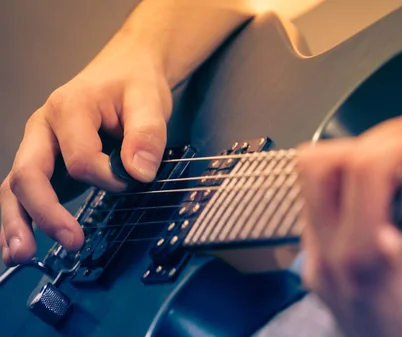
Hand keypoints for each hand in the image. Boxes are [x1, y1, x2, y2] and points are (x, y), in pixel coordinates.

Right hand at [0, 39, 172, 265]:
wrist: (126, 70)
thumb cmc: (134, 83)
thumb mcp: (150, 101)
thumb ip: (147, 135)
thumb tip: (139, 173)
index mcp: (68, 108)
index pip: (79, 159)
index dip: (107, 178)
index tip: (135, 181)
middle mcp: (44, 128)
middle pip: (29, 174)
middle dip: (45, 212)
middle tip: (71, 241)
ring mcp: (41, 146)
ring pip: (17, 187)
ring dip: (17, 222)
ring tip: (20, 255)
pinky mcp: (48, 162)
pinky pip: (26, 191)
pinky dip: (22, 217)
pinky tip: (21, 243)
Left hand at [297, 109, 401, 336]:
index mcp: (366, 259)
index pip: (364, 172)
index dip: (400, 143)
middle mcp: (328, 254)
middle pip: (321, 162)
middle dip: (373, 136)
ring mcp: (314, 257)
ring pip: (310, 177)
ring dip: (354, 153)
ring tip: (396, 154)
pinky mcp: (312, 258)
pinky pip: (316, 199)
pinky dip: (348, 180)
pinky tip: (380, 185)